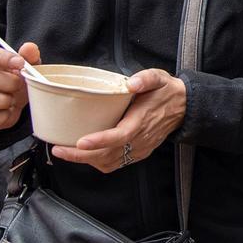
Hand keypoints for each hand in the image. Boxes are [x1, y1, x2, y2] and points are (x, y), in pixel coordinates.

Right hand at [0, 42, 39, 131]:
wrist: (10, 103)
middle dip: (7, 82)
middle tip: (20, 86)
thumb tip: (30, 48)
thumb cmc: (15, 80)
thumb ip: (28, 57)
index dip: (2, 57)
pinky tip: (8, 112)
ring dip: (2, 100)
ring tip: (13, 100)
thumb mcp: (24, 68)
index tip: (20, 63)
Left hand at [51, 69, 186, 172]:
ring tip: (66, 152)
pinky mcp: (138, 153)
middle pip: (108, 155)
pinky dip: (98, 162)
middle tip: (59, 149)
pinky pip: (116, 164)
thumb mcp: (159, 78)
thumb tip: (132, 82)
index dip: (100, 141)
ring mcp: (139, 149)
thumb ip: (146, 79)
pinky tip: (86, 155)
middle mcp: (140, 139)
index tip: (81, 141)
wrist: (183, 107)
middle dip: (81, 155)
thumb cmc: (166, 92)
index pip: (120, 136)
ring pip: (110, 163)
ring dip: (87, 161)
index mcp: (142, 121)